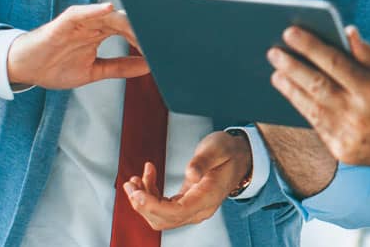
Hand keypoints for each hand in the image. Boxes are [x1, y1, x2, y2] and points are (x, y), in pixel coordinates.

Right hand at [7, 3, 148, 88]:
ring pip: (107, 15)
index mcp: (101, 34)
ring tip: (143, 25)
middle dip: (141, 28)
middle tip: (159, 38)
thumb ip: (120, 67)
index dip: (146, 38)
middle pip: (123, 21)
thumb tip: (148, 66)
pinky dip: (95, 9)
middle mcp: (93, 24)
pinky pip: (81, 12)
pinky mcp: (64, 22)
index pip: (130, 31)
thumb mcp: (94, 72)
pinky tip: (108, 9)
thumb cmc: (56, 67)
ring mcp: (80, 22)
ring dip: (126, 20)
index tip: (163, 47)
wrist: (25, 69)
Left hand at [122, 129, 251, 229]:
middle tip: (130, 184)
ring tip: (135, 180)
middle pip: (164, 219)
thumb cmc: (228, 151)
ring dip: (143, 200)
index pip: (177, 212)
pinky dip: (151, 195)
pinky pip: (163, 207)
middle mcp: (200, 209)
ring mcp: (193, 208)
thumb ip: (203, 161)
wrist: (239, 156)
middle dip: (142, 204)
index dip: (153, 206)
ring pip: (160, 216)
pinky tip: (147, 177)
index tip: (137, 193)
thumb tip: (191, 174)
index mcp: (208, 197)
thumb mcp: (217, 149)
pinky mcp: (186, 204)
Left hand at [268, 26, 369, 169]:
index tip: (290, 32)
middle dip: (291, 66)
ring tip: (276, 72)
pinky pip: (317, 126)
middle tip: (273, 52)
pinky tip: (293, 95)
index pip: (334, 63)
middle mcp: (358, 115)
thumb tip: (346, 31)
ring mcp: (348, 137)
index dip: (310, 46)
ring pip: (310, 108)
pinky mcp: (342, 152)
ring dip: (290, 88)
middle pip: (316, 85)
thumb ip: (369, 54)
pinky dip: (303, 109)